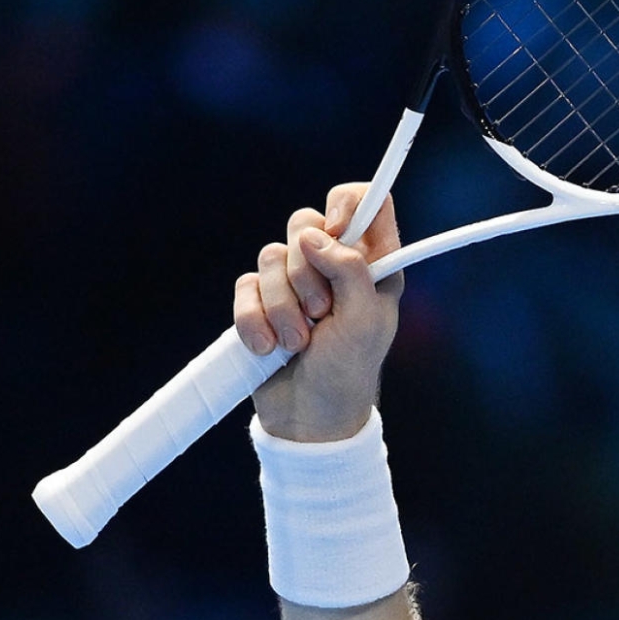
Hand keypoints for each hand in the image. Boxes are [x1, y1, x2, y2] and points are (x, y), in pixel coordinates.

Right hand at [238, 184, 401, 440]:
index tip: (338, 231)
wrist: (308, 417)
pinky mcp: (260, 301)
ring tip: (298, 342)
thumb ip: (350, 270)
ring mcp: (295, 281)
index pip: (368, 202)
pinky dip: (254, 320)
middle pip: (304, 222)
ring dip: (282, 307)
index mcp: (374, 264)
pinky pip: (244, 286)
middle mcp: (334, 265)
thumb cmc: (348, 371)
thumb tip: (314, 233)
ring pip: (270, 255)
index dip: (347, 204)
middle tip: (322, 312)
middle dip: (306, 272)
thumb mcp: (365, 322)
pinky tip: (269, 347)